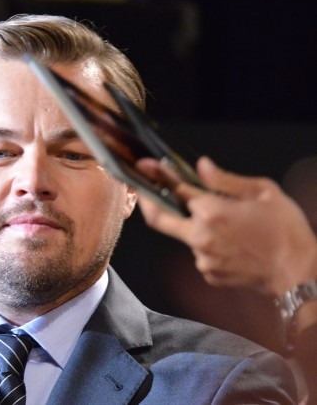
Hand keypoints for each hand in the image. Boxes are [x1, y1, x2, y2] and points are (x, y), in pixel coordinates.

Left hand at [137, 156, 316, 296]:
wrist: (299, 275)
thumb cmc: (287, 231)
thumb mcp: (263, 193)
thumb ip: (225, 180)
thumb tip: (201, 166)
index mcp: (212, 212)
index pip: (175, 190)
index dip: (159, 176)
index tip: (146, 166)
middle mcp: (200, 237)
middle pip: (159, 219)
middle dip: (147, 203)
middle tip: (143, 192)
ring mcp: (202, 258)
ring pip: (186, 236)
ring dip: (196, 226)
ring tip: (230, 226)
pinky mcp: (208, 274)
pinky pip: (200, 254)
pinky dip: (209, 244)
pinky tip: (234, 243)